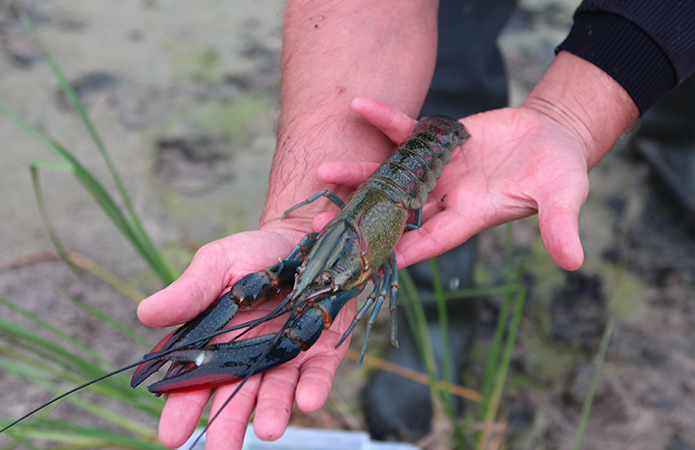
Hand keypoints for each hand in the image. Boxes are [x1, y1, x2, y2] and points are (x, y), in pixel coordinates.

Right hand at [137, 225, 355, 448]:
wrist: (300, 236)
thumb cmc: (252, 253)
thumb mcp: (216, 265)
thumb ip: (188, 292)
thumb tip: (144, 313)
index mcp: (217, 342)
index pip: (194, 381)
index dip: (182, 407)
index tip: (170, 434)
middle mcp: (250, 355)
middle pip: (236, 396)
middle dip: (227, 425)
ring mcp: (287, 354)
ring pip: (276, 391)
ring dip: (271, 412)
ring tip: (266, 431)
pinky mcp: (322, 348)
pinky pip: (318, 373)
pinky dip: (313, 388)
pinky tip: (308, 402)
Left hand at [314, 96, 591, 270]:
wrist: (552, 137)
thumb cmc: (561, 173)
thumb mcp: (564, 197)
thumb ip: (560, 226)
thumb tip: (574, 262)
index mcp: (471, 216)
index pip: (430, 240)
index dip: (401, 250)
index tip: (367, 260)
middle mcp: (447, 198)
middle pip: (398, 213)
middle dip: (363, 219)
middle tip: (324, 223)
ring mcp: (438, 170)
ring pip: (392, 175)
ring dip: (359, 174)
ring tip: (322, 171)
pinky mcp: (438, 141)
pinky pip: (406, 132)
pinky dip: (384, 119)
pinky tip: (358, 105)